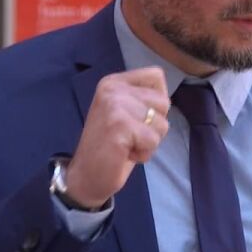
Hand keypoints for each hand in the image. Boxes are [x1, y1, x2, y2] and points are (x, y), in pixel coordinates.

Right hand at [65, 67, 170, 207]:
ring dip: (149, 141)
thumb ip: (142, 99)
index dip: (157, 102)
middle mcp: (113, 88)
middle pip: (163, 101)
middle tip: (130, 136)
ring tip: (127, 144)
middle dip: (154, 125)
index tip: (138, 118)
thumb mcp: (126, 113)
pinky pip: (153, 140)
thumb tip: (165, 96)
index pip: (156, 76)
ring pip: (161, 123)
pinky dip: (144, 153)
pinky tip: (125, 154)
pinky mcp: (120, 125)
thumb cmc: (111, 147)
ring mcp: (115, 105)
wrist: (86, 176)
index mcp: (114, 82)